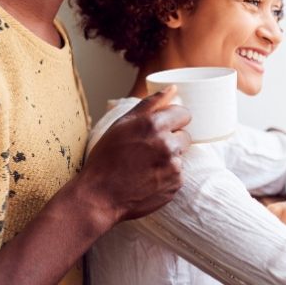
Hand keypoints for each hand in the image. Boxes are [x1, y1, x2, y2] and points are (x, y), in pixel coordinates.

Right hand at [80, 86, 191, 223]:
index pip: (183, 113)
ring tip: (146, 165)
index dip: (173, 119)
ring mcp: (173, 166)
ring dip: (169, 158)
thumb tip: (173, 89)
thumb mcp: (122, 124)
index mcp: (154, 124)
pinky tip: (149, 178)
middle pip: (185, 135)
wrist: (100, 195)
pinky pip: (178, 174)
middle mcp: (167, 144)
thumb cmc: (107, 157)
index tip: (162, 127)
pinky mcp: (176, 184)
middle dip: (172, 139)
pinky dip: (167, 175)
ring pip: (181, 155)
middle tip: (149, 149)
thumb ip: (150, 103)